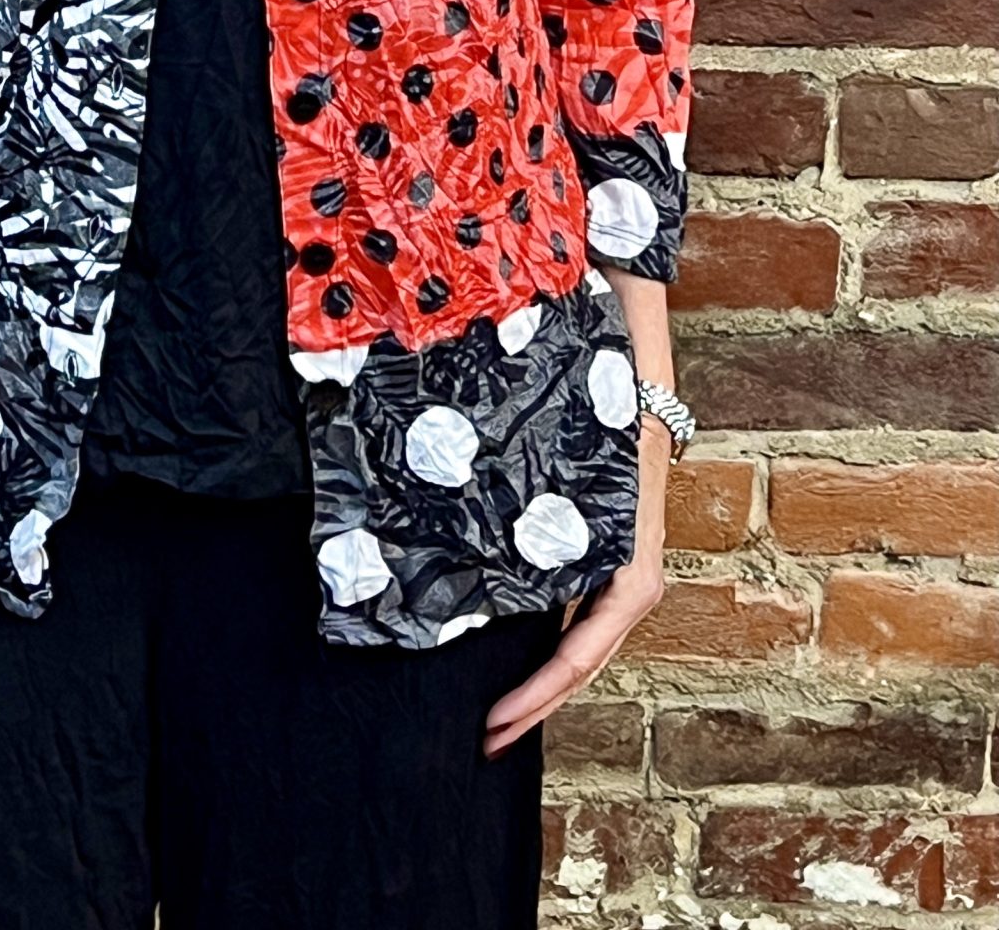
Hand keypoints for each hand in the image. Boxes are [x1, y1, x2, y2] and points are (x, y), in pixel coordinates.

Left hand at [481, 419, 670, 758]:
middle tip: (487, 740)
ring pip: (582, 652)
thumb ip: (554, 527)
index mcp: (632, 579)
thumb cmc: (613, 427)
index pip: (580, 655)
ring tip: (498, 717)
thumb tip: (495, 562)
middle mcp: (632, 588)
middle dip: (534, 708)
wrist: (639, 386)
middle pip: (581, 668)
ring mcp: (622, 581)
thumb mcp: (589, 485)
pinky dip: (550, 653)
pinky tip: (518, 664)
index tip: (497, 720)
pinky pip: (580, 624)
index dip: (537, 694)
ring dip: (541, 687)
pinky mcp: (608, 567)